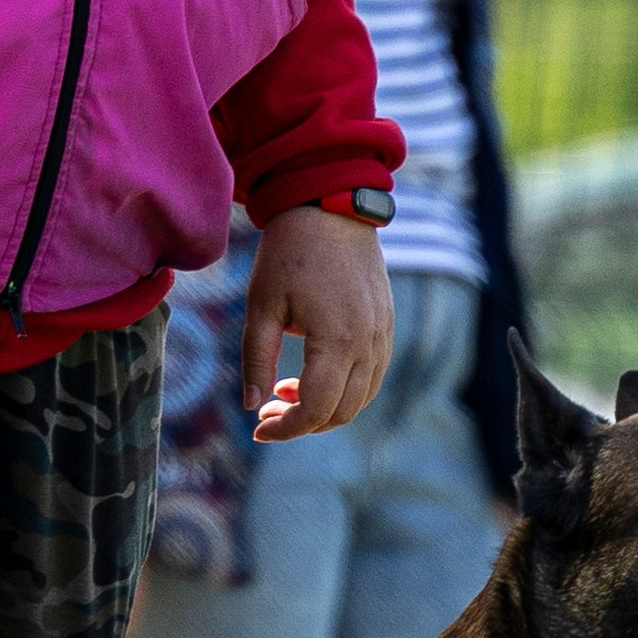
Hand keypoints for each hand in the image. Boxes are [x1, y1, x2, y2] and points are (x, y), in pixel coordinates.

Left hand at [240, 205, 394, 442]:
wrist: (331, 208)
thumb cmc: (289, 254)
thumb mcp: (261, 306)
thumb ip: (256, 359)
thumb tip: (251, 407)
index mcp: (336, 340)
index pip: (316, 409)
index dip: (287, 429)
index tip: (258, 429)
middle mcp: (368, 343)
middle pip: (342, 412)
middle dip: (303, 423)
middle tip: (267, 412)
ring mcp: (382, 335)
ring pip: (361, 399)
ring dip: (325, 408)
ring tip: (285, 391)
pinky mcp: (386, 325)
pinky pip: (372, 376)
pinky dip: (344, 389)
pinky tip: (313, 375)